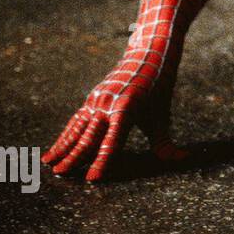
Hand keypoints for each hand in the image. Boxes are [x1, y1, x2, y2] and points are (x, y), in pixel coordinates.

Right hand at [43, 57, 186, 181]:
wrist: (147, 56)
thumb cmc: (159, 89)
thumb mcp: (163, 115)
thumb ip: (165, 142)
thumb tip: (183, 159)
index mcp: (128, 109)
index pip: (114, 141)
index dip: (103, 161)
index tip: (92, 178)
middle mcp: (109, 105)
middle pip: (89, 136)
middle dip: (75, 157)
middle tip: (62, 174)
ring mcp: (97, 101)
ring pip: (77, 129)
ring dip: (63, 148)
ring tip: (50, 165)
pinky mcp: (91, 100)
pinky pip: (75, 121)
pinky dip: (64, 136)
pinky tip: (54, 149)